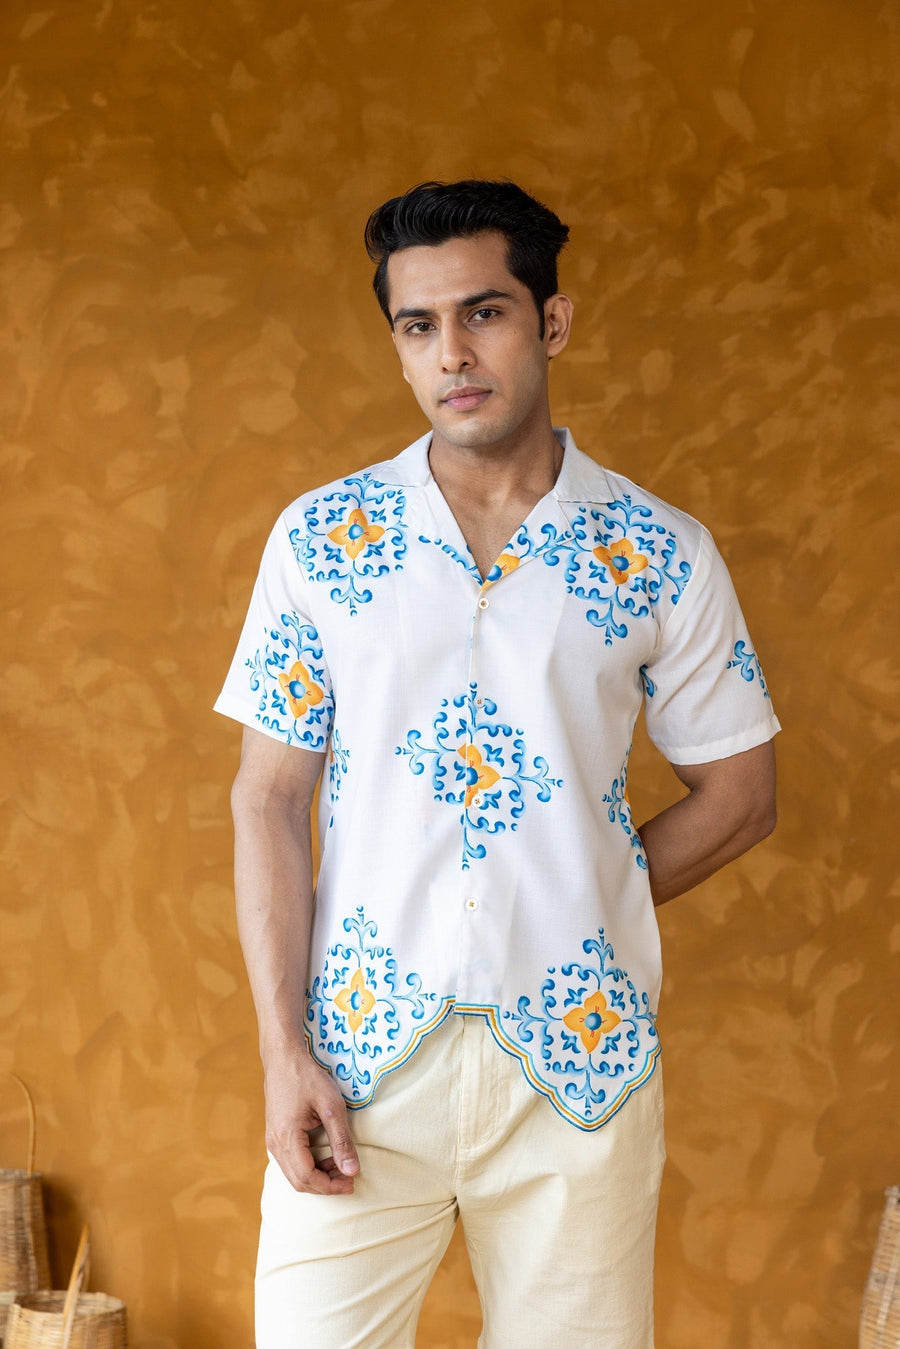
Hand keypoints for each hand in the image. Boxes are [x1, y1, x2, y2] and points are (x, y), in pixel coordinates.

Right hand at [263, 1048, 360, 1194]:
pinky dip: (309, 1166)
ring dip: (318, 1176)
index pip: (307, 1178)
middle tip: (349, 1178)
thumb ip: (341, 1140)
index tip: (352, 1183)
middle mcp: (274, 1144)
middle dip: (326, 1185)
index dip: (331, 1186)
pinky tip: (326, 1156)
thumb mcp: (331, 1106)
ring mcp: (272, 1140)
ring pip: (294, 1174)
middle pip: (299, 1182)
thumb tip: (352, 1172)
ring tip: (341, 1166)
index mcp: (287, 1137)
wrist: (284, 1058)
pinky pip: (291, 1162)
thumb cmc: (308, 1078)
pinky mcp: (275, 1135)